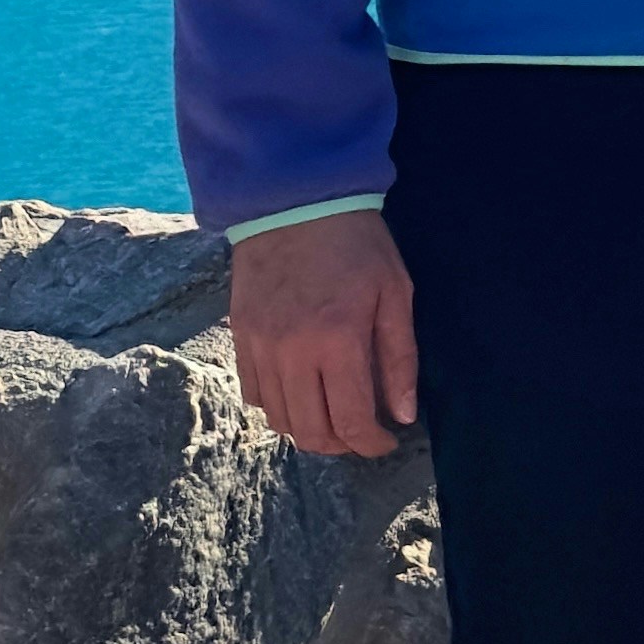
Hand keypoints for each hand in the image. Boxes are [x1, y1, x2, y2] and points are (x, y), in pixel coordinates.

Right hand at [225, 205, 420, 457]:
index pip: (352, 421)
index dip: (373, 443)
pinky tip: (300, 391)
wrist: (294, 199)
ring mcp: (260, 345)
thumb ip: (400, 359)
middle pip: (311, 432)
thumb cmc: (355, 244)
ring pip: (280, 418)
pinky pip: (254, 393)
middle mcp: (293, 352)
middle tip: (360, 431)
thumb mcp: (395, 293)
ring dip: (309, 429)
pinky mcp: (240, 336)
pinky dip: (279, 405)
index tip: (387, 439)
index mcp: (338, 340)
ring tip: (332, 414)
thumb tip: (403, 415)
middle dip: (341, 444)